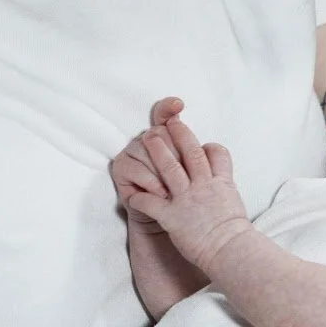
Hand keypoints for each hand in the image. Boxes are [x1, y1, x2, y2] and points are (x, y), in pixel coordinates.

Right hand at [110, 97, 185, 227]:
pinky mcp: (121, 167)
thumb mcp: (197, 175)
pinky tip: (161, 194)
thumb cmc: (187, 196)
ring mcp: (133, 151)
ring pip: (147, 150)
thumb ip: (198, 157)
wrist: (173, 222)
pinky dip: (151, 182)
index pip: (165, 113)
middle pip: (160, 133)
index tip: (179, 105)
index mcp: (168, 135)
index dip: (168, 107)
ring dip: (163, 173)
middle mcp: (149, 139)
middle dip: (174, 156)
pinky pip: (135, 167)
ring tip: (174, 191)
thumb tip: (204, 147)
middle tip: (184, 176)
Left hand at [131, 117, 252, 272]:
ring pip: (169, 168)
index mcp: (221, 183)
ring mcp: (187, 199)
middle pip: (190, 152)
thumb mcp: (235, 206)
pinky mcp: (172, 216)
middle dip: (178, 134)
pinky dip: (140, 198)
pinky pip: (151, 203)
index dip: (207, 145)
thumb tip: (223, 194)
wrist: (231, 251)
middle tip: (168, 123)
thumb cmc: (237, 237)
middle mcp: (204, 186)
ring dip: (157, 151)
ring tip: (146, 138)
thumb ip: (226, 194)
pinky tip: (132, 196)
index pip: (216, 153)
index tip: (200, 143)